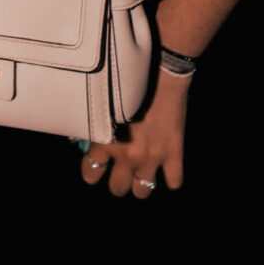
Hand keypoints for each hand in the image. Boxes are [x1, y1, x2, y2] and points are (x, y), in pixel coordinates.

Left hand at [79, 74, 188, 199]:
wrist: (162, 72)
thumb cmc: (131, 84)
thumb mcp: (107, 106)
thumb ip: (99, 127)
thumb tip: (89, 141)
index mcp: (105, 142)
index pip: (90, 173)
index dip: (94, 172)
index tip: (99, 167)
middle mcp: (126, 154)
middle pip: (117, 189)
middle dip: (119, 182)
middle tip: (124, 171)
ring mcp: (151, 157)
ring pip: (142, 192)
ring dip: (143, 183)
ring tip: (144, 172)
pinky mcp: (174, 154)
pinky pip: (174, 183)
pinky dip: (172, 177)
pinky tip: (169, 167)